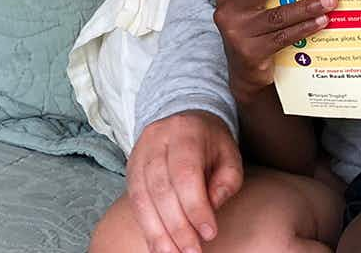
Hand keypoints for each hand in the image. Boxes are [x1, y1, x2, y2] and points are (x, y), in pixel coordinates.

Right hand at [127, 110, 243, 252]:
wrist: (186, 120)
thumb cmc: (212, 144)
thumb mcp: (230, 156)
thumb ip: (227, 181)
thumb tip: (211, 208)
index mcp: (186, 132)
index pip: (186, 173)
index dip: (195, 207)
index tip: (209, 233)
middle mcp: (157, 139)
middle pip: (161, 188)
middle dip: (177, 226)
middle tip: (191, 251)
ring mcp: (139, 153)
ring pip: (142, 197)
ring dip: (158, 232)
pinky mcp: (130, 168)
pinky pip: (134, 201)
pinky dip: (147, 227)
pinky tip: (158, 246)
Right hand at [213, 0, 336, 102]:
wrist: (246, 75)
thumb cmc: (255, 34)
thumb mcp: (253, 11)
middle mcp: (228, 12)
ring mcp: (238, 34)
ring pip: (277, 15)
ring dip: (306, 7)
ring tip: (328, 1)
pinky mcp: (251, 53)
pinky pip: (283, 37)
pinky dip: (304, 28)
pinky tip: (321, 22)